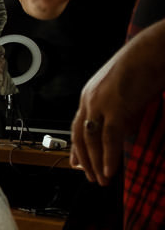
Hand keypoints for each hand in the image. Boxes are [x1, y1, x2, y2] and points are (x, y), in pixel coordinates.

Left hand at [70, 36, 160, 185]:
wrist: (152, 49)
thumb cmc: (144, 67)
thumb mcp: (127, 93)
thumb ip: (121, 112)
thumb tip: (123, 130)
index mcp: (90, 95)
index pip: (78, 127)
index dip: (77, 148)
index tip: (77, 164)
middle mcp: (89, 100)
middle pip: (80, 136)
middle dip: (85, 160)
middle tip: (91, 178)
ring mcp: (100, 103)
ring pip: (91, 140)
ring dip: (95, 163)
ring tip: (101, 180)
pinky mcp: (115, 106)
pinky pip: (108, 137)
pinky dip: (107, 156)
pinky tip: (109, 170)